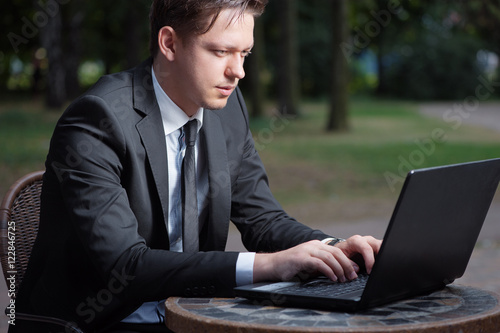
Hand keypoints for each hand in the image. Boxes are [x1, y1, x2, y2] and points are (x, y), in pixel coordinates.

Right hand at [253, 236, 380, 282]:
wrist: (272, 265)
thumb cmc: (291, 266)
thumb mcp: (309, 264)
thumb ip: (322, 265)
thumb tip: (339, 272)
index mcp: (316, 245)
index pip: (337, 251)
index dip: (347, 260)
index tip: (355, 270)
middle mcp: (313, 245)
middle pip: (335, 252)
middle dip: (346, 264)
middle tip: (352, 276)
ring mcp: (306, 250)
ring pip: (329, 257)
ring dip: (339, 269)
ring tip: (344, 279)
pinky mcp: (301, 258)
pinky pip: (318, 263)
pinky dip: (328, 271)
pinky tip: (332, 278)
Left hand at [335, 235, 380, 273]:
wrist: (341, 253)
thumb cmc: (341, 254)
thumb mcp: (340, 258)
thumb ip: (348, 263)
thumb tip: (356, 269)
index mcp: (355, 241)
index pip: (366, 248)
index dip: (369, 260)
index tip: (369, 271)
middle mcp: (365, 240)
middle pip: (378, 245)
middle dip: (380, 256)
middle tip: (379, 267)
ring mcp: (371, 243)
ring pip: (383, 246)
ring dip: (383, 255)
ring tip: (381, 265)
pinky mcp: (376, 247)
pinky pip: (384, 250)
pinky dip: (384, 256)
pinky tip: (381, 263)